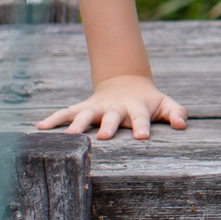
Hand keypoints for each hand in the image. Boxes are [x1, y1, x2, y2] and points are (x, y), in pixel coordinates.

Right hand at [38, 75, 187, 140]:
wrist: (126, 83)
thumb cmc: (149, 101)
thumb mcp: (165, 104)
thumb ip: (176, 112)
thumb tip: (181, 125)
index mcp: (137, 108)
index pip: (141, 118)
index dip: (142, 126)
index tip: (142, 137)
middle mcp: (115, 108)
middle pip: (111, 117)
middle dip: (108, 126)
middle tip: (104, 136)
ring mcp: (98, 107)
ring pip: (85, 114)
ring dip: (77, 124)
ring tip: (67, 136)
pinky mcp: (83, 107)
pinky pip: (66, 112)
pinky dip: (53, 118)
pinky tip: (39, 127)